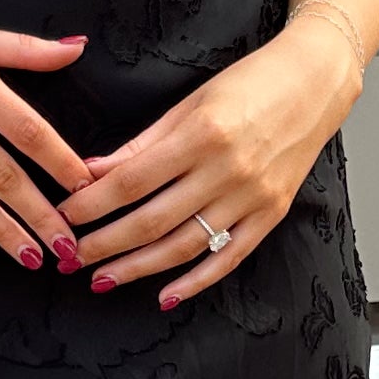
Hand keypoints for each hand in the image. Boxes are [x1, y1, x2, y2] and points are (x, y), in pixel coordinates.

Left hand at [60, 23, 359, 309]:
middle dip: (105, 244)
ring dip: (138, 268)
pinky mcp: (271, 214)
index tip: (64, 216)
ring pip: (185, 246)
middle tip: (71, 258)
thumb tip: (91, 171)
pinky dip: (196, 282)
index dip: (93, 204)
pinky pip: (228, 258)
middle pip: (153, 220)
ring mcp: (252, 197)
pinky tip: (165, 296)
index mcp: (202, 135)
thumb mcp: (189, 103)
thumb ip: (140, 144)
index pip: (132, 181)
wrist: (314, 83)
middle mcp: (228, 170)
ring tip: (102, 279)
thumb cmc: (249, 84)